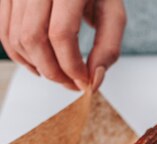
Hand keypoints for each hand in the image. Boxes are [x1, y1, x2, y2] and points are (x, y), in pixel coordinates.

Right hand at [0, 0, 125, 90]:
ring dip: (37, 66)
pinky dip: (20, 55)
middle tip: (71, 84)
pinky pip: (5, 31)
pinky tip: (39, 65)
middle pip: (34, 38)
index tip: (85, 81)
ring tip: (59, 75)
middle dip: (53, 71)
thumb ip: (108, 47)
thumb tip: (94, 80)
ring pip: (17, 38)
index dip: (71, 65)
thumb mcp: (113, 13)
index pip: (61, 34)